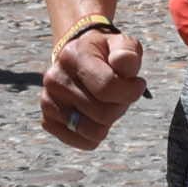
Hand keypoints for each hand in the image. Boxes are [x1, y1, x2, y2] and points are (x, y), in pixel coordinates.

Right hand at [41, 27, 148, 150]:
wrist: (80, 60)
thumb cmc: (106, 55)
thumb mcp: (121, 44)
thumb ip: (127, 52)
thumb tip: (123, 64)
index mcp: (73, 56)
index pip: (107, 87)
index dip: (131, 91)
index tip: (138, 84)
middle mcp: (55, 79)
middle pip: (104, 113)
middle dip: (121, 105)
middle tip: (120, 94)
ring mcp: (48, 101)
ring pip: (94, 131)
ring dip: (109, 121)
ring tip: (107, 103)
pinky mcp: (48, 120)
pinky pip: (84, 142)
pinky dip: (96, 134)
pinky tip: (95, 115)